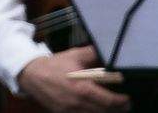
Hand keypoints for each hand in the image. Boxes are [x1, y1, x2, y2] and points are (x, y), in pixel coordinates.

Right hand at [14, 47, 129, 111]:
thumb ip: (92, 54)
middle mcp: (78, 103)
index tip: (127, 98)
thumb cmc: (54, 65)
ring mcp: (71, 110)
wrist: (30, 74)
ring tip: (111, 106)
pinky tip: (95, 108)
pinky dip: (91, 112)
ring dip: (105, 112)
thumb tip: (109, 51)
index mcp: (83, 88)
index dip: (123, 102)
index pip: (110, 101)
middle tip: (124, 104)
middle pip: (106, 112)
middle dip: (118, 109)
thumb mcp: (74, 55)